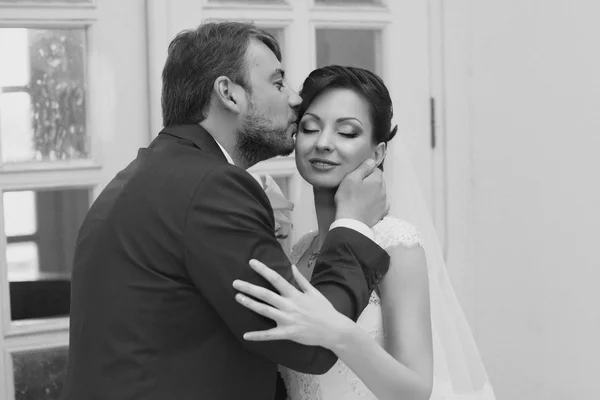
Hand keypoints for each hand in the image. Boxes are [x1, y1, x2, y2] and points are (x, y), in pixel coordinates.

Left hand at [232, 259, 350, 348]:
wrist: (334, 329)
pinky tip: (245, 335)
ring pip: (265, 311)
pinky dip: (257, 336)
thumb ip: (301, 279)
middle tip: (235, 283)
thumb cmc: (324, 310)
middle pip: (266, 294)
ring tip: (238, 298)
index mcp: (295, 294)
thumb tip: (292, 266)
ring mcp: (287, 320)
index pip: (276, 278)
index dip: (263, 270)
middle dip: (249, 288)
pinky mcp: (288, 333)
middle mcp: (289, 305)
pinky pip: (270, 335)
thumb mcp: (314, 292)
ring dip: (250, 304)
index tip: (251, 262)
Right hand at [335, 159, 388, 227]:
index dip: (366, 171)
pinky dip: (377, 202)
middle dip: (371, 181)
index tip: (357, 177)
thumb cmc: (348, 198)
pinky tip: (370, 204)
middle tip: (358, 187)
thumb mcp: (351, 179)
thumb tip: (372, 160)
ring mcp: (384, 202)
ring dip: (374, 192)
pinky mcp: (383, 212)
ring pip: (381, 191)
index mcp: (377, 180)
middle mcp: (384, 190)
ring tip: (362, 197)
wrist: (351, 221)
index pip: (376, 169)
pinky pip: (382, 203)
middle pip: (379, 180)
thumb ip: (363, 168)